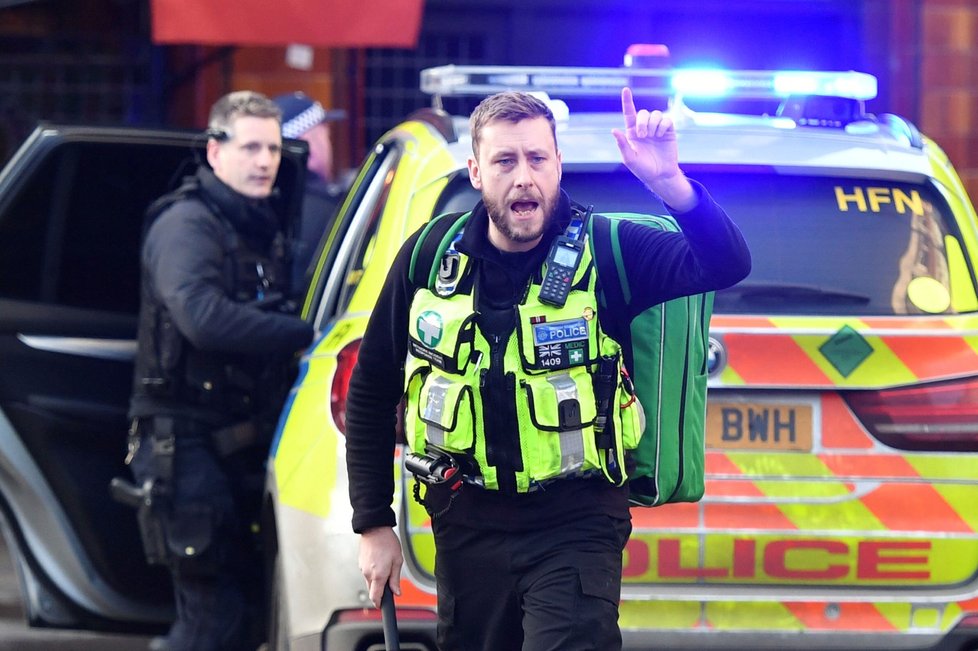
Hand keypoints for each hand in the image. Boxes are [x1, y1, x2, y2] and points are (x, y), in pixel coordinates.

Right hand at [358, 526, 402, 607]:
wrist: (374, 528)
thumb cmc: (387, 542)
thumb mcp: (397, 560)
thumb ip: (395, 579)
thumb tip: (397, 592)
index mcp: (378, 575)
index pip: (376, 597)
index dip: (380, 604)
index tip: (383, 606)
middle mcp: (368, 574)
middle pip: (372, 590)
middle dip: (380, 590)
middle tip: (389, 581)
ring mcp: (362, 568)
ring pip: (369, 581)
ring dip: (376, 580)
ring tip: (385, 566)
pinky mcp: (360, 563)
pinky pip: (366, 573)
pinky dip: (372, 572)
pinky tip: (378, 562)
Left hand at [612, 87, 695, 210]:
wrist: (660, 175)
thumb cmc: (643, 169)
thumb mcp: (630, 158)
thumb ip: (622, 144)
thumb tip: (614, 130)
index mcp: (632, 133)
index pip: (629, 114)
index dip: (627, 101)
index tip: (626, 89)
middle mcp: (644, 128)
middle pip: (643, 113)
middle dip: (642, 122)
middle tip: (643, 135)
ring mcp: (657, 129)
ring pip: (656, 114)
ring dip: (653, 124)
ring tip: (653, 137)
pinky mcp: (668, 131)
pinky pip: (666, 120)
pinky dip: (663, 126)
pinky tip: (661, 136)